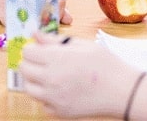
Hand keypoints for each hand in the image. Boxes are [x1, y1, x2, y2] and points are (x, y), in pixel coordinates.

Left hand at [20, 33, 138, 118]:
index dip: (33, 48)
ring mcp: (53, 98)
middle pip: (24, 69)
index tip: (39, 48)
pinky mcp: (58, 112)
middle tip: (44, 61)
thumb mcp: (81, 44)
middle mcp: (50, 79)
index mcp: (56, 59)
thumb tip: (36, 34)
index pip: (27, 52)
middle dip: (31, 62)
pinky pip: (41, 103)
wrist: (121, 91)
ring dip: (35, 80)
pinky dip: (45, 96)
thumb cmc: (105, 65)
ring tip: (51, 75)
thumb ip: (55, 40)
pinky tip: (59, 89)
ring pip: (28, 88)